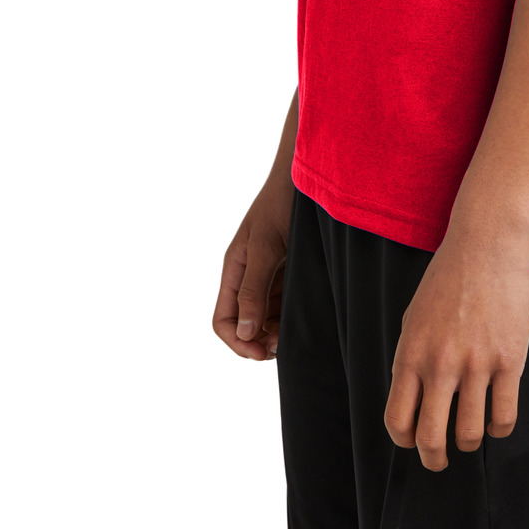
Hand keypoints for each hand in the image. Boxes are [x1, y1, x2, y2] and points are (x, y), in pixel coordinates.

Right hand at [213, 185, 292, 360]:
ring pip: (265, 317)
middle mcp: (248, 275)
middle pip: (244, 324)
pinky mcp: (288, 270)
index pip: (223, 321)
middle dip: (259, 341)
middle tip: (283, 346)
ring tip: (294, 335)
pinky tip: (304, 317)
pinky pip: (283, 303)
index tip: (261, 352)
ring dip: (276, 331)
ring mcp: (269, 273)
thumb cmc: (281, 204)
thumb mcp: (266, 246)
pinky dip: (289, 316)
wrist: (305, 176)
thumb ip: (254, 288)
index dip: (238, 342)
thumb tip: (245, 331)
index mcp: (234, 270)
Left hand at [384, 223, 528, 470]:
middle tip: (440, 460)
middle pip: (430, 437)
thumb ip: (411, 355)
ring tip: (471, 436)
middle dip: (433, 458)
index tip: (414, 442)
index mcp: (411, 352)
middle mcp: (440, 363)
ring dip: (468, 443)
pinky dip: (499, 428)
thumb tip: (411, 394)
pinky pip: (504, 415)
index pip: (397, 419)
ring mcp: (476, 363)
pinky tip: (496, 419)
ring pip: (469, 433)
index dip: (404, 441)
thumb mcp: (415, 314)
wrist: (488, 242)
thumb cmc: (450, 275)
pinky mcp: (509, 360)